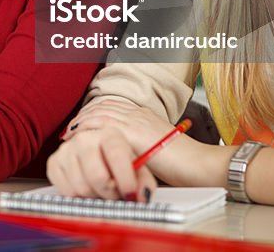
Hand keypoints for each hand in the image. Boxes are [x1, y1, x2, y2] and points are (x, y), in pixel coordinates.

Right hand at [48, 116, 156, 201]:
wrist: (97, 156)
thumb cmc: (118, 163)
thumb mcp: (137, 168)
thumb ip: (143, 181)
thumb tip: (141, 196)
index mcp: (108, 134)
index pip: (116, 155)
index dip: (125, 179)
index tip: (131, 195)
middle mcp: (84, 138)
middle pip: (97, 176)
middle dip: (110, 193)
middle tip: (116, 194)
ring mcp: (66, 149)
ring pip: (81, 188)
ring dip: (95, 196)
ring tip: (102, 190)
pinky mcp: (53, 162)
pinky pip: (66, 192)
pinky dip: (78, 197)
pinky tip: (87, 187)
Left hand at [53, 101, 214, 194]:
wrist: (203, 165)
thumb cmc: (185, 165)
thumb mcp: (157, 151)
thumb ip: (140, 148)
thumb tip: (123, 157)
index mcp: (145, 116)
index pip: (112, 107)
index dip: (94, 115)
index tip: (80, 125)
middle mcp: (140, 115)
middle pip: (103, 108)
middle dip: (84, 118)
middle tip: (69, 131)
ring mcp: (137, 122)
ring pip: (101, 115)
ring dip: (83, 125)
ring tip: (69, 136)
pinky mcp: (136, 134)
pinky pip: (105, 128)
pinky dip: (90, 133)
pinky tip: (79, 140)